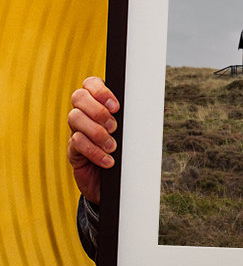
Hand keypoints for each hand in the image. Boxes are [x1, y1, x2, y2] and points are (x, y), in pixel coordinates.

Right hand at [67, 77, 119, 203]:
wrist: (116, 182)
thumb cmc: (125, 152)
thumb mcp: (130, 132)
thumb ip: (131, 117)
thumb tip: (146, 105)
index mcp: (98, 103)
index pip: (90, 83)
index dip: (100, 90)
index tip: (116, 106)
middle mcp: (84, 113)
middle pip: (78, 97)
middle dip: (97, 110)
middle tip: (114, 127)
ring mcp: (76, 130)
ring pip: (75, 118)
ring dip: (97, 132)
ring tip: (112, 146)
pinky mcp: (73, 150)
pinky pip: (77, 142)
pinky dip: (94, 151)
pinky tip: (108, 160)